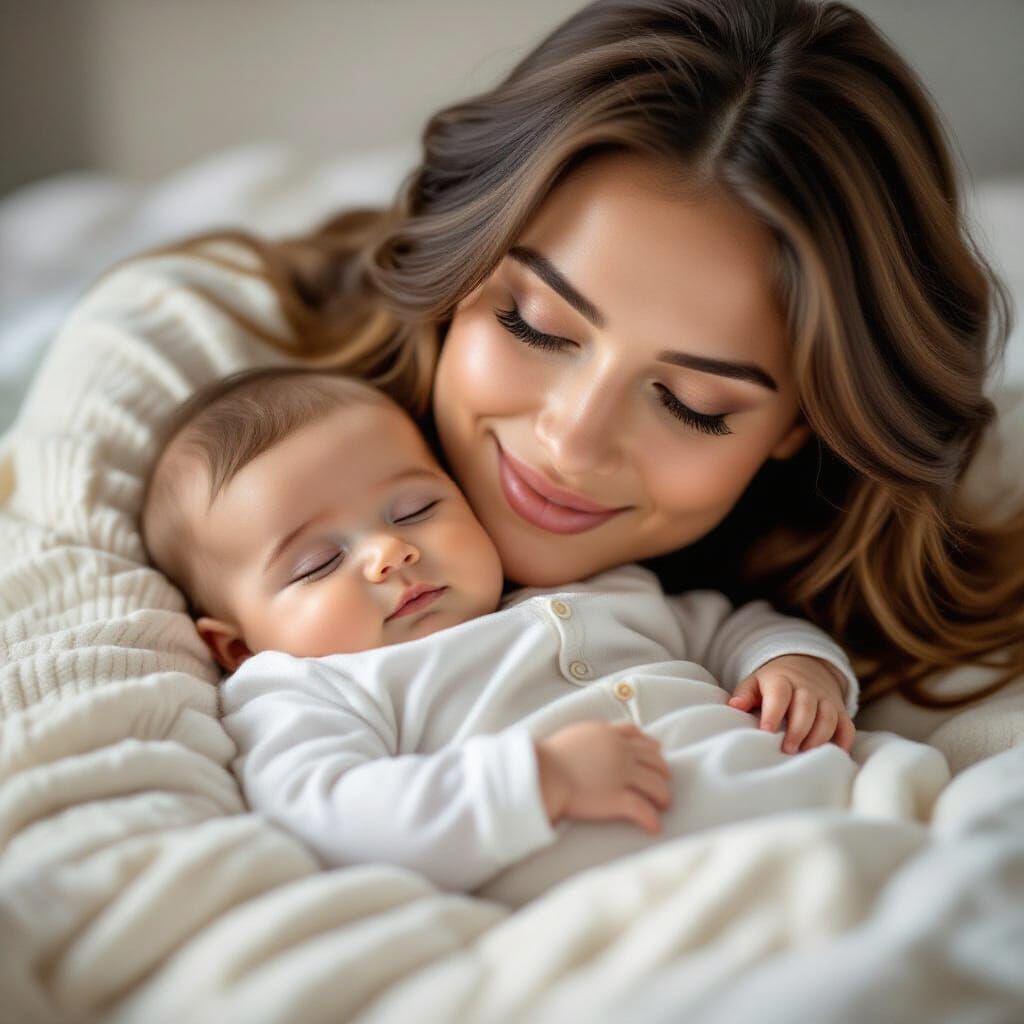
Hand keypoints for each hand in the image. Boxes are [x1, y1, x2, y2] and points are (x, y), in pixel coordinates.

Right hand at [535, 720, 671, 833]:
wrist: (540, 773)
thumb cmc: (547, 758)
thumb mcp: (574, 735)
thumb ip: (591, 736)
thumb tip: (595, 743)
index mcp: (608, 734)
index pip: (638, 737)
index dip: (650, 747)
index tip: (655, 754)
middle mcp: (620, 751)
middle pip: (654, 760)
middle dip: (662, 772)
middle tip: (662, 782)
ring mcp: (621, 774)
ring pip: (655, 784)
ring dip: (663, 796)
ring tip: (663, 805)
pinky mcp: (617, 798)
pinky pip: (643, 810)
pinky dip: (651, 820)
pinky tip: (654, 828)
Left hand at [728, 654, 855, 754]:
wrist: (805, 666)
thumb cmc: (773, 683)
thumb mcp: (755, 682)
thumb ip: (744, 694)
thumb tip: (735, 706)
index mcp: (782, 681)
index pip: (779, 695)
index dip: (773, 713)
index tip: (766, 731)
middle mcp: (807, 689)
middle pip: (806, 707)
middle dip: (798, 730)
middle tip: (787, 750)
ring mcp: (826, 699)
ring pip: (828, 717)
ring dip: (818, 737)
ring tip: (805, 754)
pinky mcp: (840, 711)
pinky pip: (846, 726)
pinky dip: (844, 741)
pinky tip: (835, 755)